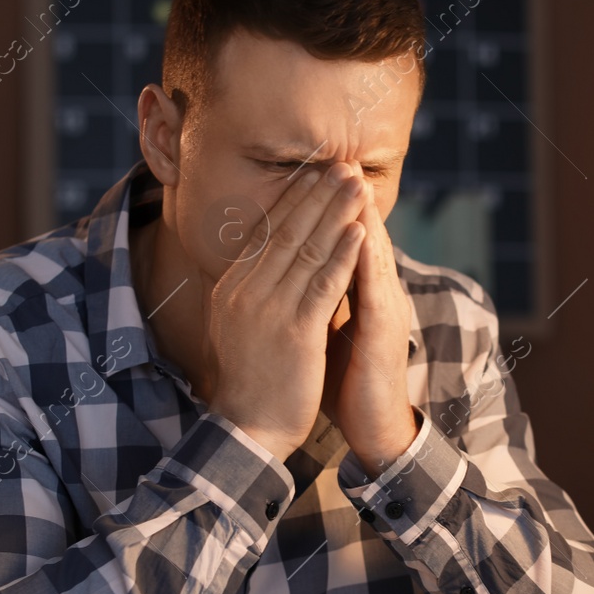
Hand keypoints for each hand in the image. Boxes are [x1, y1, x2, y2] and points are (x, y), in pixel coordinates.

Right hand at [204, 162, 367, 459]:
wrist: (247, 430)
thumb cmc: (250, 381)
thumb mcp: (239, 325)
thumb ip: (251, 291)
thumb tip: (263, 259)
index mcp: (233, 288)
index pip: (266, 231)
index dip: (293, 199)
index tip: (315, 172)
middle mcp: (246, 292)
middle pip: (287, 231)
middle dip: (317, 194)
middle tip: (341, 163)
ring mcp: (269, 311)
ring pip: (307, 250)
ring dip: (336, 212)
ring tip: (357, 184)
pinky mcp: (296, 333)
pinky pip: (323, 285)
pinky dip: (343, 255)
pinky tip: (360, 232)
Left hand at [321, 175, 416, 473]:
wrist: (372, 427)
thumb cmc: (346, 381)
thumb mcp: (325, 329)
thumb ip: (316, 298)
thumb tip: (292, 274)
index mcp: (360, 294)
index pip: (343, 241)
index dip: (329, 208)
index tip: (313, 173)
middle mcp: (378, 296)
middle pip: (362, 236)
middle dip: (346, 198)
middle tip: (337, 159)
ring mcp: (385, 312)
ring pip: (373, 254)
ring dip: (364, 215)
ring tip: (352, 181)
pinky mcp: (386, 333)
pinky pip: (376, 288)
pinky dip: (367, 258)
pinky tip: (360, 233)